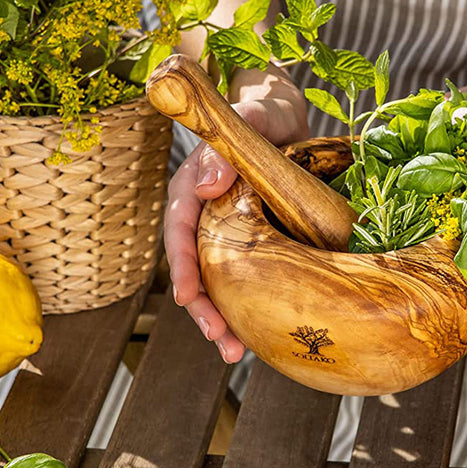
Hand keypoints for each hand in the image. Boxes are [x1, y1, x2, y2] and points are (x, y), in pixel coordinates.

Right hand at [165, 98, 307, 362]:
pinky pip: (242, 277)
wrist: (285, 121)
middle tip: (222, 340)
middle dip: (204, 307)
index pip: (180, 228)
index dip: (184, 265)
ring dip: (223, 318)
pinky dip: (247, 306)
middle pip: (195, 266)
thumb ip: (224, 143)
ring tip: (236, 353)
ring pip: (217, 280)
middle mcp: (204, 213)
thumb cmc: (265, 114)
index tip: (188, 297)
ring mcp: (224, 231)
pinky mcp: (247, 242)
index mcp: (196, 185)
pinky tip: (257, 336)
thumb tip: (209, 183)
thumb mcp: (251, 116)